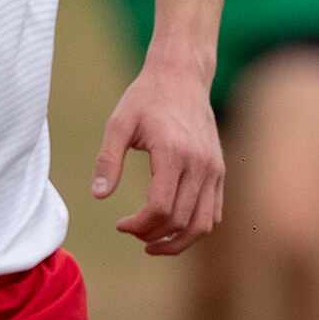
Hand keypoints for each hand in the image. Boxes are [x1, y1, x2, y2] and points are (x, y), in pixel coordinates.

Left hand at [92, 61, 224, 255]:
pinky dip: (195, 228)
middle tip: (131, 232)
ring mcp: (214, 169)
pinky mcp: (220, 170)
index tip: (120, 224)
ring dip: (177, 242)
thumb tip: (98, 196)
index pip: (161, 208)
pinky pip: (214, 212)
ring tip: (152, 243)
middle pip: (181, 221)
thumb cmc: (146, 98)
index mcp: (173, 153)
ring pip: (203, 224)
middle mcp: (200, 164)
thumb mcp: (118, 123)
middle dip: (153, 236)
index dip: (139, 225)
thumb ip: (107, 160)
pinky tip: (172, 227)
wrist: (182, 77)